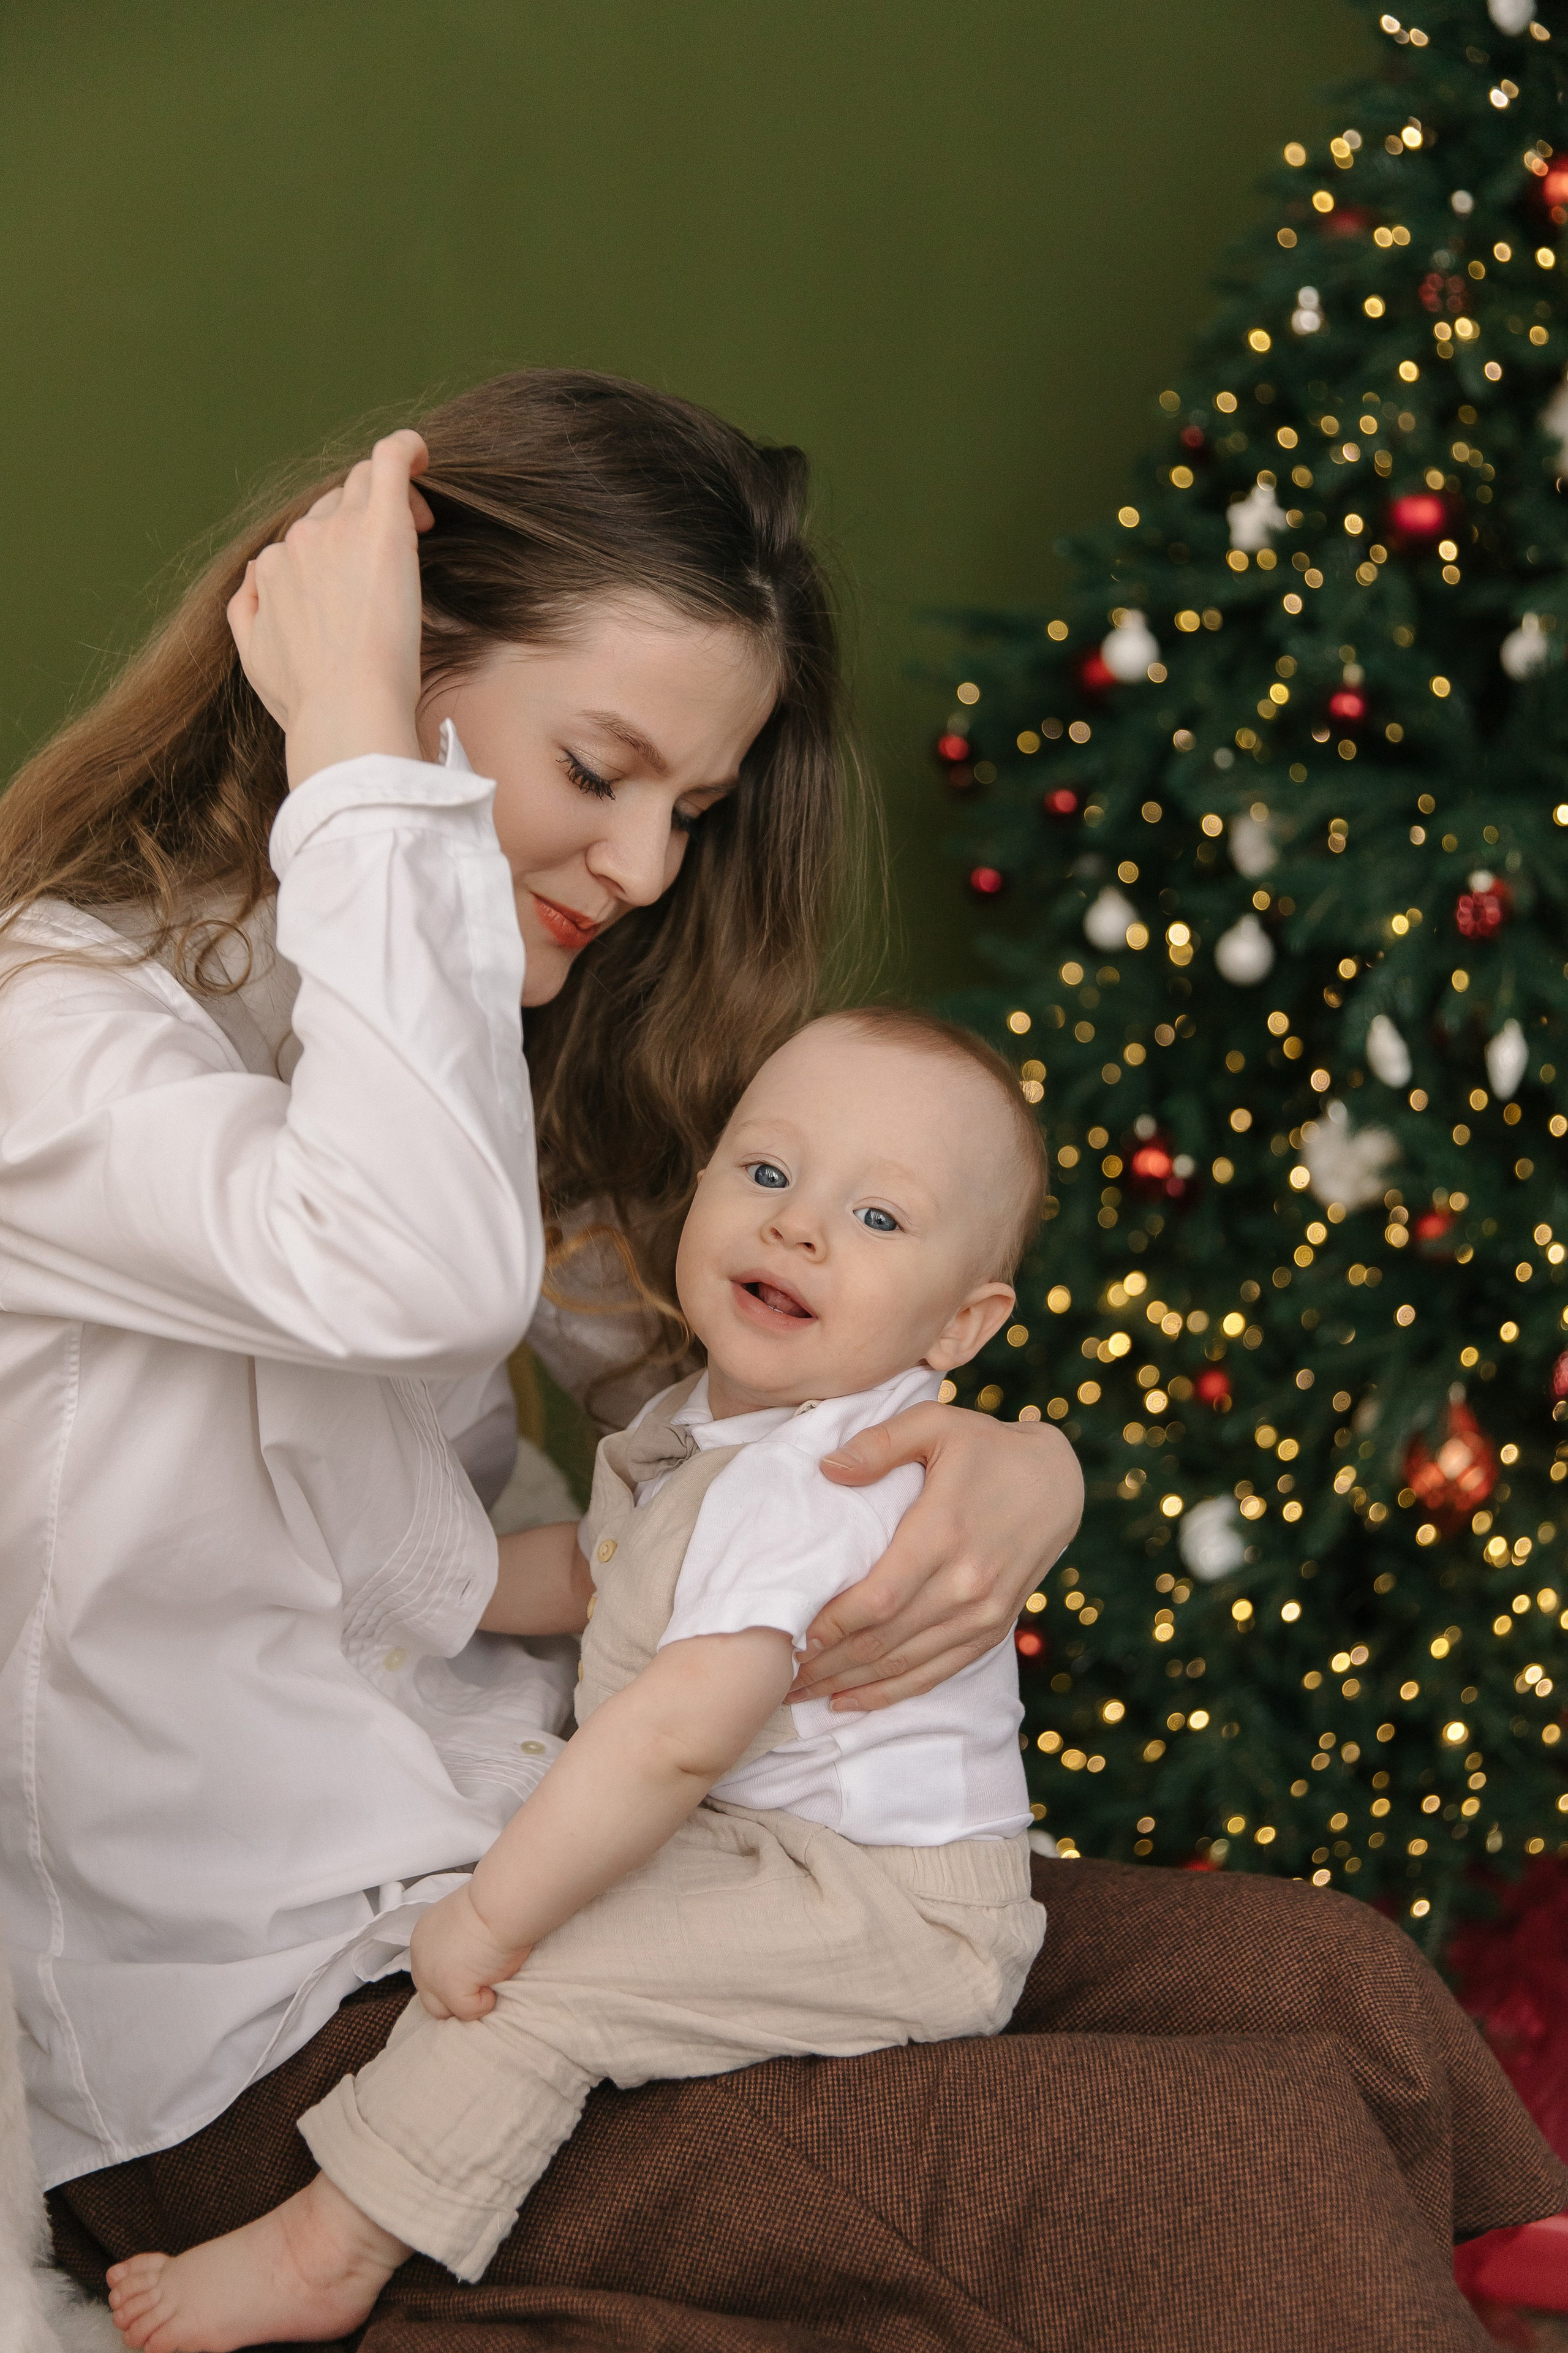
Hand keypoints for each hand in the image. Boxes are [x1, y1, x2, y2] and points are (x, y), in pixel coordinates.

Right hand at [226, 429, 433, 789]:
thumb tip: (256, 574)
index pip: (305, 538)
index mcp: (270, 570)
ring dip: (386, 496)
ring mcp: (336, 530)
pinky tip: (423, 453)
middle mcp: (298, 542)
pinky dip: (407, 448)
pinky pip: (390, 459)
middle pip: (332, 504)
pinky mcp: (380, 527)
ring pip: (361, 482)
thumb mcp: (255, 659)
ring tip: (417, 528)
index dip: (339, 549)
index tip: (366, 578)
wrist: (345, 712)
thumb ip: (246, 611)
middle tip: (399, 557)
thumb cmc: (310, 702)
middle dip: (362, 520)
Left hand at [408, 1883, 530, 2020]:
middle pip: (429, 1995)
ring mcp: (432, 1975)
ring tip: (489, 1981)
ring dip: (466, 2002)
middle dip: (454, 1995)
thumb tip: (471, 1964)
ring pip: (441, 2010)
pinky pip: (468, 2011)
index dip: (450, 1976)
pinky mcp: (449, 1988)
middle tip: (480, 1983)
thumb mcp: (467, 1922)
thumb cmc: (494, 1905)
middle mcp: (420, 1957)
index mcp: (424, 1937)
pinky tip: (496, 1980)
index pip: (428, 1972)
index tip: (471, 1971)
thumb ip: (458, 1944)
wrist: (502, 1902)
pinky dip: (485, 2002)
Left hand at [790, 1406, 1082, 1711]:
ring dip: (850, 1685)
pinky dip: (892, 1693)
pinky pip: (937, 1673)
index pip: (876, 1598)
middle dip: (827, 1663)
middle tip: (779, 1674)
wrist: (1058, 1482)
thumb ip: (878, 1444)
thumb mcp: (935, 1424)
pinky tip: (852, 1701)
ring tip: (803, 1693)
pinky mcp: (994, 1629)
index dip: (832, 1624)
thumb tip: (828, 1469)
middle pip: (883, 1640)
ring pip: (905, 1664)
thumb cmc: (986, 1447)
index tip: (792, 1632)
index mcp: (943, 1533)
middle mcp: (966, 1584)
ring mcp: (983, 1613)